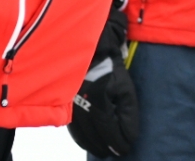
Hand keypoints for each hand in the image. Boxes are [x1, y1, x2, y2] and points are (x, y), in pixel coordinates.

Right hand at [67, 3, 139, 157]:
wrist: (86, 44)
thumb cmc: (108, 63)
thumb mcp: (124, 85)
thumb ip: (127, 110)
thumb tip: (129, 132)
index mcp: (97, 102)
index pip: (108, 130)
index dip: (118, 141)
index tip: (126, 148)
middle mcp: (81, 107)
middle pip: (94, 136)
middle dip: (107, 146)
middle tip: (116, 152)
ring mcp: (71, 105)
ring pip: (81, 133)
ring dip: (93, 143)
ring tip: (104, 150)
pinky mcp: (65, 102)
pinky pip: (72, 125)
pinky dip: (81, 136)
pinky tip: (88, 139)